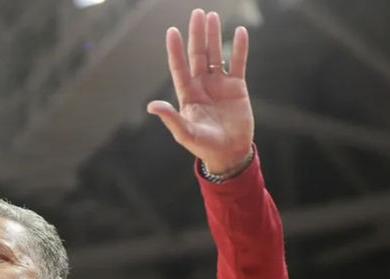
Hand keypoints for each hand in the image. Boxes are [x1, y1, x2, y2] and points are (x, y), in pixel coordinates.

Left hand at [147, 9, 253, 173]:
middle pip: (198, 55)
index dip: (175, 50)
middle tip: (197, 13)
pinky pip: (238, 63)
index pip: (179, 67)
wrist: (229, 152)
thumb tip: (151, 106)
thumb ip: (170, 118)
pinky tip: (239, 32)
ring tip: (212, 16)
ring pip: (216, 55)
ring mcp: (219, 84)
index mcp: (187, 95)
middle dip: (196, 35)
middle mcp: (202, 86)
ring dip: (214, 36)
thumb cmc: (203, 145)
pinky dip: (239, 48)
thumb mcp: (185, 133)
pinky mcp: (237, 87)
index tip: (171, 31)